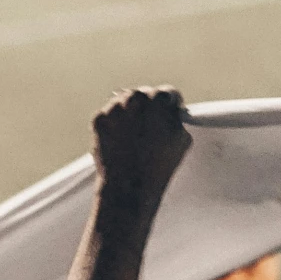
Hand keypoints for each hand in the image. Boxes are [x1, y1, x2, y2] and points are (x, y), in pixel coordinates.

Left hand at [91, 88, 190, 206]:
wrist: (129, 186)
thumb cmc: (159, 165)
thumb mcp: (181, 139)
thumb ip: (176, 119)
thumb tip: (171, 112)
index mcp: (160, 100)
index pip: (167, 93)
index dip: (169, 105)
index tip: (167, 112)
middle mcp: (136, 99)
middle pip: (144, 94)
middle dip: (148, 107)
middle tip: (148, 124)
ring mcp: (114, 108)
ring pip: (124, 100)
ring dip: (129, 110)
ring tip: (133, 131)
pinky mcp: (98, 119)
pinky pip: (107, 114)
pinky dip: (113, 122)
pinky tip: (119, 137)